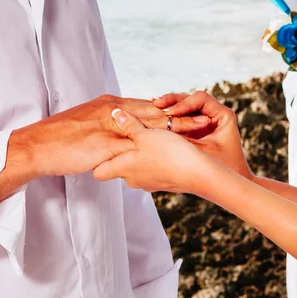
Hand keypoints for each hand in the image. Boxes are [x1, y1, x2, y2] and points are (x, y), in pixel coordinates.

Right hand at [0, 95, 209, 208]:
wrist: (36, 146)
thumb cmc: (59, 138)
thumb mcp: (87, 124)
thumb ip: (108, 124)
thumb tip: (125, 130)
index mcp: (109, 105)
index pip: (146, 105)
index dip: (170, 109)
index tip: (191, 112)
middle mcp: (113, 111)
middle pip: (155, 112)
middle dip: (181, 115)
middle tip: (206, 118)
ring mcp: (110, 127)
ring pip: (151, 126)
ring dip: (176, 129)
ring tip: (201, 132)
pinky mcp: (105, 144)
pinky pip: (137, 146)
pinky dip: (157, 148)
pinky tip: (174, 155)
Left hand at [93, 109, 214, 194]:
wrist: (199, 173)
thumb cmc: (170, 153)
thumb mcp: (146, 134)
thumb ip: (128, 124)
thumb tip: (115, 114)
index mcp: (123, 168)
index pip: (99, 172)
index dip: (98, 159)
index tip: (103, 145)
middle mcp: (133, 179)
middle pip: (118, 167)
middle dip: (123, 151)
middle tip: (132, 135)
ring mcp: (148, 183)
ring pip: (137, 167)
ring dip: (141, 154)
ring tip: (152, 138)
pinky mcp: (164, 182)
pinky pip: (153, 169)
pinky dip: (155, 159)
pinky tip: (166, 147)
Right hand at [153, 91, 252, 178]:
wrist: (229, 184)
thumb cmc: (221, 170)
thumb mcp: (201, 154)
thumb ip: (183, 140)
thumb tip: (158, 129)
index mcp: (223, 115)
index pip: (200, 99)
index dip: (184, 103)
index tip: (169, 113)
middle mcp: (214, 113)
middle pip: (190, 99)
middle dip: (172, 101)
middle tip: (155, 104)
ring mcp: (203, 120)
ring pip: (183, 107)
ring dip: (168, 108)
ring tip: (152, 108)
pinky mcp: (194, 128)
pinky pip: (180, 118)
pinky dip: (168, 119)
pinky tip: (153, 119)